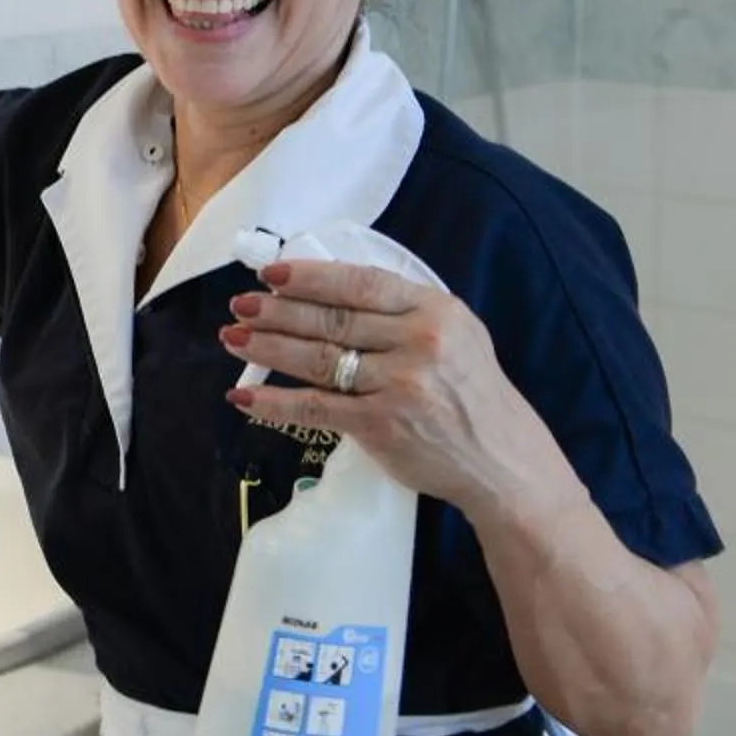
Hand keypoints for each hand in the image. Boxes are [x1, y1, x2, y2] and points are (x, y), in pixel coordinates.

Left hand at [220, 260, 579, 525]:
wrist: (502, 462)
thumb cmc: (472, 395)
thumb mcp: (457, 334)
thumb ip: (405, 312)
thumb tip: (331, 290)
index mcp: (435, 310)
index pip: (361, 282)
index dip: (310, 276)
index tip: (272, 274)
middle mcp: (418, 343)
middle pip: (331, 319)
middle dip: (277, 311)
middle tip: (240, 306)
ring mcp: (399, 386)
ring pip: (317, 359)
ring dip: (266, 349)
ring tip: (233, 340)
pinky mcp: (381, 427)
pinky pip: (315, 408)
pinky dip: (274, 404)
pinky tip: (245, 398)